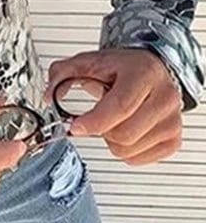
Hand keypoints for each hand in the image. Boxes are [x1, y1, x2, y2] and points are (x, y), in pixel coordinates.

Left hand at [45, 48, 183, 165]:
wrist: (151, 70)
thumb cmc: (122, 68)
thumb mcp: (89, 62)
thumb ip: (62, 74)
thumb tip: (49, 96)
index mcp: (143, 74)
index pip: (120, 106)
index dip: (94, 121)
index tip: (76, 126)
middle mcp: (164, 97)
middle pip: (123, 134)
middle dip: (101, 130)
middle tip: (97, 118)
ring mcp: (172, 120)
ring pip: (129, 150)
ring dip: (111, 141)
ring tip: (113, 121)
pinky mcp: (173, 139)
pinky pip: (139, 160)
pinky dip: (124, 151)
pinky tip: (125, 130)